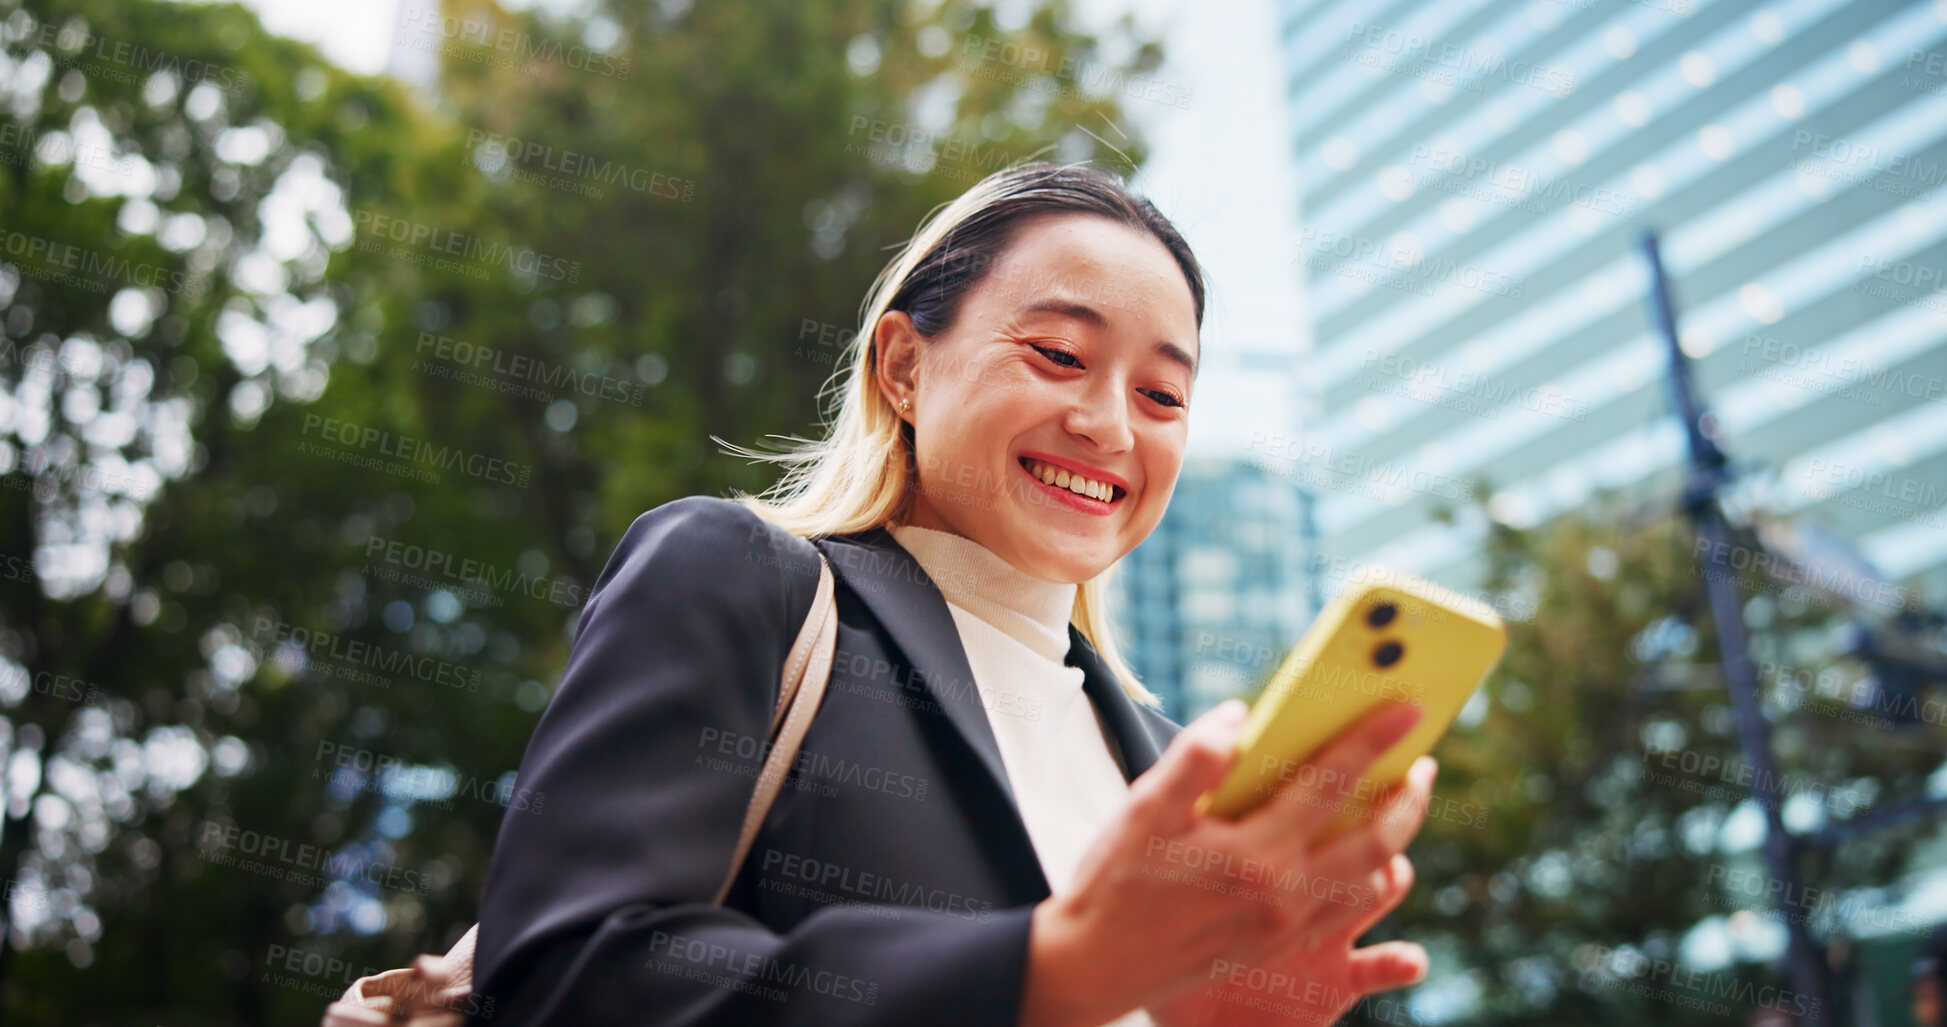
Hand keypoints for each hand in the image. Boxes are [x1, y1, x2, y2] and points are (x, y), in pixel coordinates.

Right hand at [1020, 698, 1438, 1026]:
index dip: (1372, 741)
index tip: (1409, 709)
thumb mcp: (1142, 810)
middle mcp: (1282, 897)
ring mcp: (1285, 930)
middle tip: (1424, 759)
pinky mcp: (1279, 950)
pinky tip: (1368, 858)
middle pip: (1375, 841)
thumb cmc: (1114, 882)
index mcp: (1252, 855)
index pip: (1330, 784)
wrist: (1095, 966)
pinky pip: (1347, 913)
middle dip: (1408, 796)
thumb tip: (1238, 715)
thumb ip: (1194, 759)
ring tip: (1402, 801)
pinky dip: (1371, 880)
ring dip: (1397, 838)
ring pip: (1370, 881)